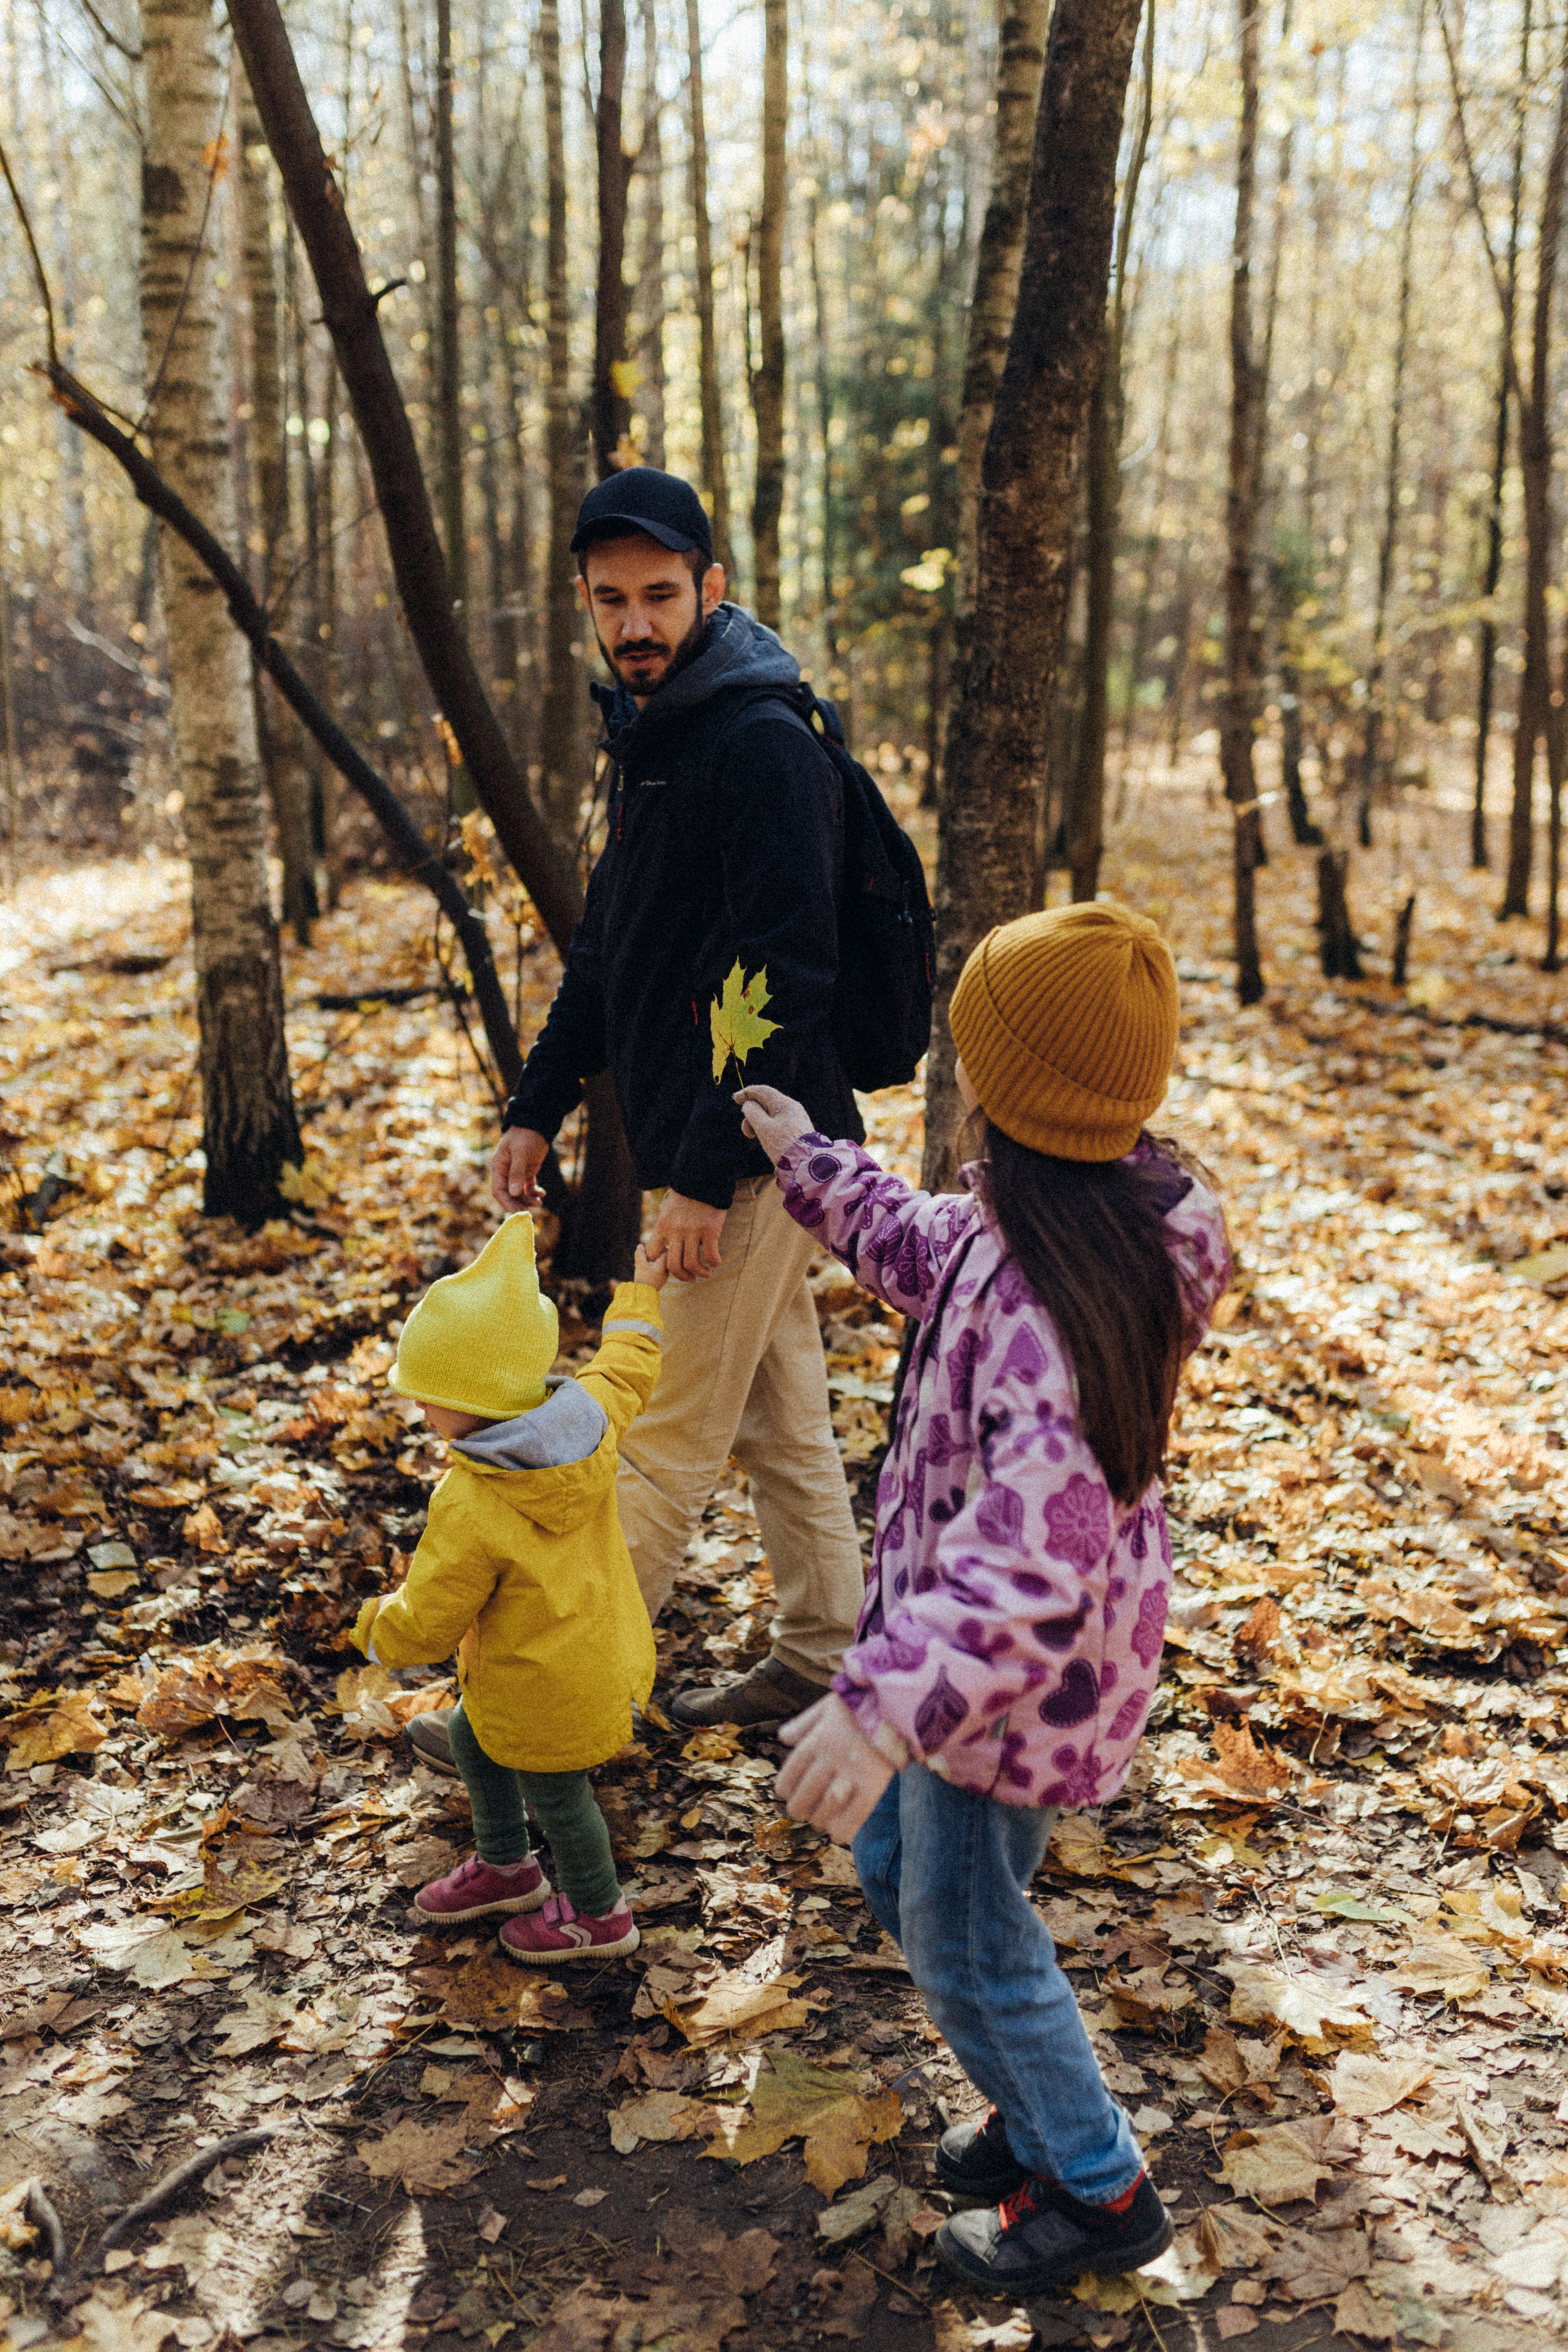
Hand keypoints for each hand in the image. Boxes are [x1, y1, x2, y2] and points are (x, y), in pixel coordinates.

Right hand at [492, 1126, 547, 1210]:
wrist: (536, 1123)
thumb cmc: (525, 1135)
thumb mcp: (521, 1153)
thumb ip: (517, 1173)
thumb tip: (515, 1193)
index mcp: (499, 1167)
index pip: (499, 1191)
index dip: (507, 1203)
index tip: (518, 1213)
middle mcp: (506, 1172)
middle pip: (510, 1194)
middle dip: (519, 1204)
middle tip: (530, 1213)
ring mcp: (517, 1172)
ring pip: (520, 1192)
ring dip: (528, 1199)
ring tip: (539, 1203)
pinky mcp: (528, 1171)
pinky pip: (529, 1186)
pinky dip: (535, 1192)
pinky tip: (542, 1194)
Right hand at [633, 1241, 668, 1291]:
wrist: (643, 1297)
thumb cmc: (643, 1279)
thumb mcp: (640, 1264)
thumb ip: (640, 1253)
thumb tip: (640, 1245)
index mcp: (665, 1264)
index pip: (665, 1249)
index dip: (656, 1247)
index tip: (647, 1250)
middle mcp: (666, 1270)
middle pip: (661, 1256)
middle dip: (650, 1255)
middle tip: (641, 1257)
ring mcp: (663, 1275)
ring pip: (657, 1263)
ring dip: (648, 1261)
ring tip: (638, 1264)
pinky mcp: (658, 1280)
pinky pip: (655, 1269)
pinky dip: (648, 1267)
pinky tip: (640, 1270)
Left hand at [651, 1189, 725, 1281]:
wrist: (703, 1179)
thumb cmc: (686, 1195)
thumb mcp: (668, 1209)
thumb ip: (666, 1227)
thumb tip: (666, 1243)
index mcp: (662, 1226)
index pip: (653, 1253)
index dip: (658, 1265)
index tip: (668, 1267)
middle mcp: (675, 1231)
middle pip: (673, 1265)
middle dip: (682, 1276)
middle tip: (690, 1278)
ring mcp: (693, 1232)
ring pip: (691, 1264)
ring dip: (699, 1273)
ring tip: (706, 1273)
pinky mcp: (710, 1230)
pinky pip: (710, 1255)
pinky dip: (714, 1262)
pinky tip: (716, 1261)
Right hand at [735, 1085, 814, 1165]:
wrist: (807, 1165)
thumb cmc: (783, 1145)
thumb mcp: (763, 1127)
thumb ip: (752, 1112)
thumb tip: (749, 1105)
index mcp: (785, 1103)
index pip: (763, 1091)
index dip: (747, 1093)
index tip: (736, 1099)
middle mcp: (792, 1108)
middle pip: (766, 1104)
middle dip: (752, 1115)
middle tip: (747, 1133)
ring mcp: (796, 1119)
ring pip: (771, 1115)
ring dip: (758, 1124)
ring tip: (756, 1139)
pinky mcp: (797, 1131)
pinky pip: (778, 1124)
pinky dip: (768, 1129)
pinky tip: (767, 1141)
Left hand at [776, 1692, 894, 1844]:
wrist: (897, 1700)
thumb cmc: (861, 1704)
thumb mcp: (827, 1705)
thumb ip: (803, 1723)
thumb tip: (784, 1738)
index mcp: (816, 1741)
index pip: (788, 1777)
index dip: (785, 1790)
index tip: (787, 1793)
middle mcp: (829, 1759)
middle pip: (801, 1800)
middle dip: (800, 1810)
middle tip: (805, 1810)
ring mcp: (852, 1773)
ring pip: (823, 1814)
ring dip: (819, 1821)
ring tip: (822, 1820)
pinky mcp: (874, 1784)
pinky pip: (854, 1817)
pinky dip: (843, 1831)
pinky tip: (838, 1834)